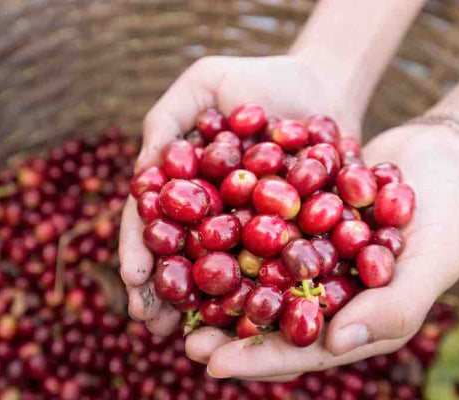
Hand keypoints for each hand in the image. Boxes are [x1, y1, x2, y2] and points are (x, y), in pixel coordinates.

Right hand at [118, 55, 361, 334]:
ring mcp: (248, 230)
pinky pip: (273, 270)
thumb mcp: (205, 82)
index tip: (133, 277)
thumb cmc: (258, 79)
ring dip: (203, 307)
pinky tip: (249, 322)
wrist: (325, 86)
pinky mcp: (289, 239)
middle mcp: (210, 213)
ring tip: (190, 337)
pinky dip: (259, 296)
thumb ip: (167, 118)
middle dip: (164, 290)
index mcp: (182, 184)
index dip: (140, 249)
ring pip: (221, 274)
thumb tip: (143, 174)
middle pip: (181, 257)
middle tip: (152, 322)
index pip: (152, 220)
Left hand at [186, 124, 458, 380]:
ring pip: (251, 280)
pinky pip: (252, 233)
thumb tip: (333, 343)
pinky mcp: (289, 223)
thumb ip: (390, 308)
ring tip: (174, 297)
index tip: (212, 364)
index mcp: (352, 319)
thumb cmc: (444, 214)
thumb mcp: (431, 263)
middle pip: (267, 321)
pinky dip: (223, 238)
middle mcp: (320, 293)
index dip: (258, 360)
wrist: (433, 153)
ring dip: (215, 290)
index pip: (301, 350)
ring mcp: (302, 257)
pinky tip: (188, 237)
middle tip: (183, 341)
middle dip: (224, 334)